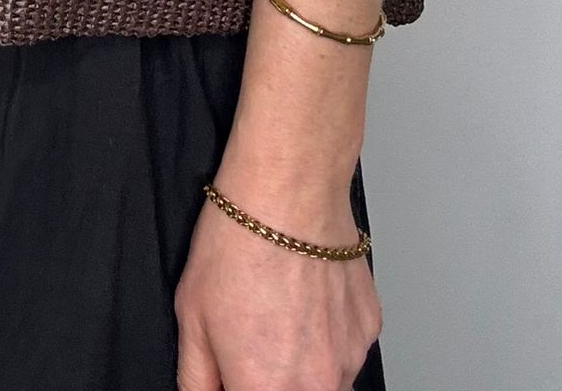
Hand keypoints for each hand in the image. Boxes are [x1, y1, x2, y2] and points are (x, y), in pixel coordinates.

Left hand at [173, 172, 382, 389]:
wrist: (290, 190)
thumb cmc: (240, 244)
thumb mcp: (191, 318)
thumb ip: (197, 377)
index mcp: (268, 389)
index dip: (239, 384)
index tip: (233, 371)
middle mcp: (317, 385)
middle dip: (271, 378)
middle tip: (254, 340)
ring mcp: (350, 358)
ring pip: (323, 379)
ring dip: (302, 363)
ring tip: (281, 313)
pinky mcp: (370, 328)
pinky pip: (344, 349)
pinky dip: (326, 336)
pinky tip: (306, 298)